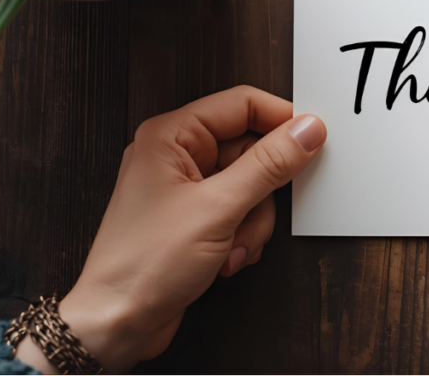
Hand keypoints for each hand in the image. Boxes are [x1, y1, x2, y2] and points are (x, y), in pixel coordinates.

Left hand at [15, 86, 325, 373]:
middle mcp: (178, 155)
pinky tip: (226, 258)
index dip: (280, 121)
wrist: (117, 324)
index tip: (312, 142)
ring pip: (252, 185)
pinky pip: (242, 211)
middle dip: (263, 190)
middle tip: (258, 212)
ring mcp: (187, 188)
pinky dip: (244, 235)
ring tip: (233, 247)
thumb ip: (269, 165)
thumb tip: (307, 131)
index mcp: (172, 136)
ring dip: (253, 221)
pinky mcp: (196, 217)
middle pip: (252, 149)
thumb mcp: (219, 209)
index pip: (241, 105)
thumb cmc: (143, 265)